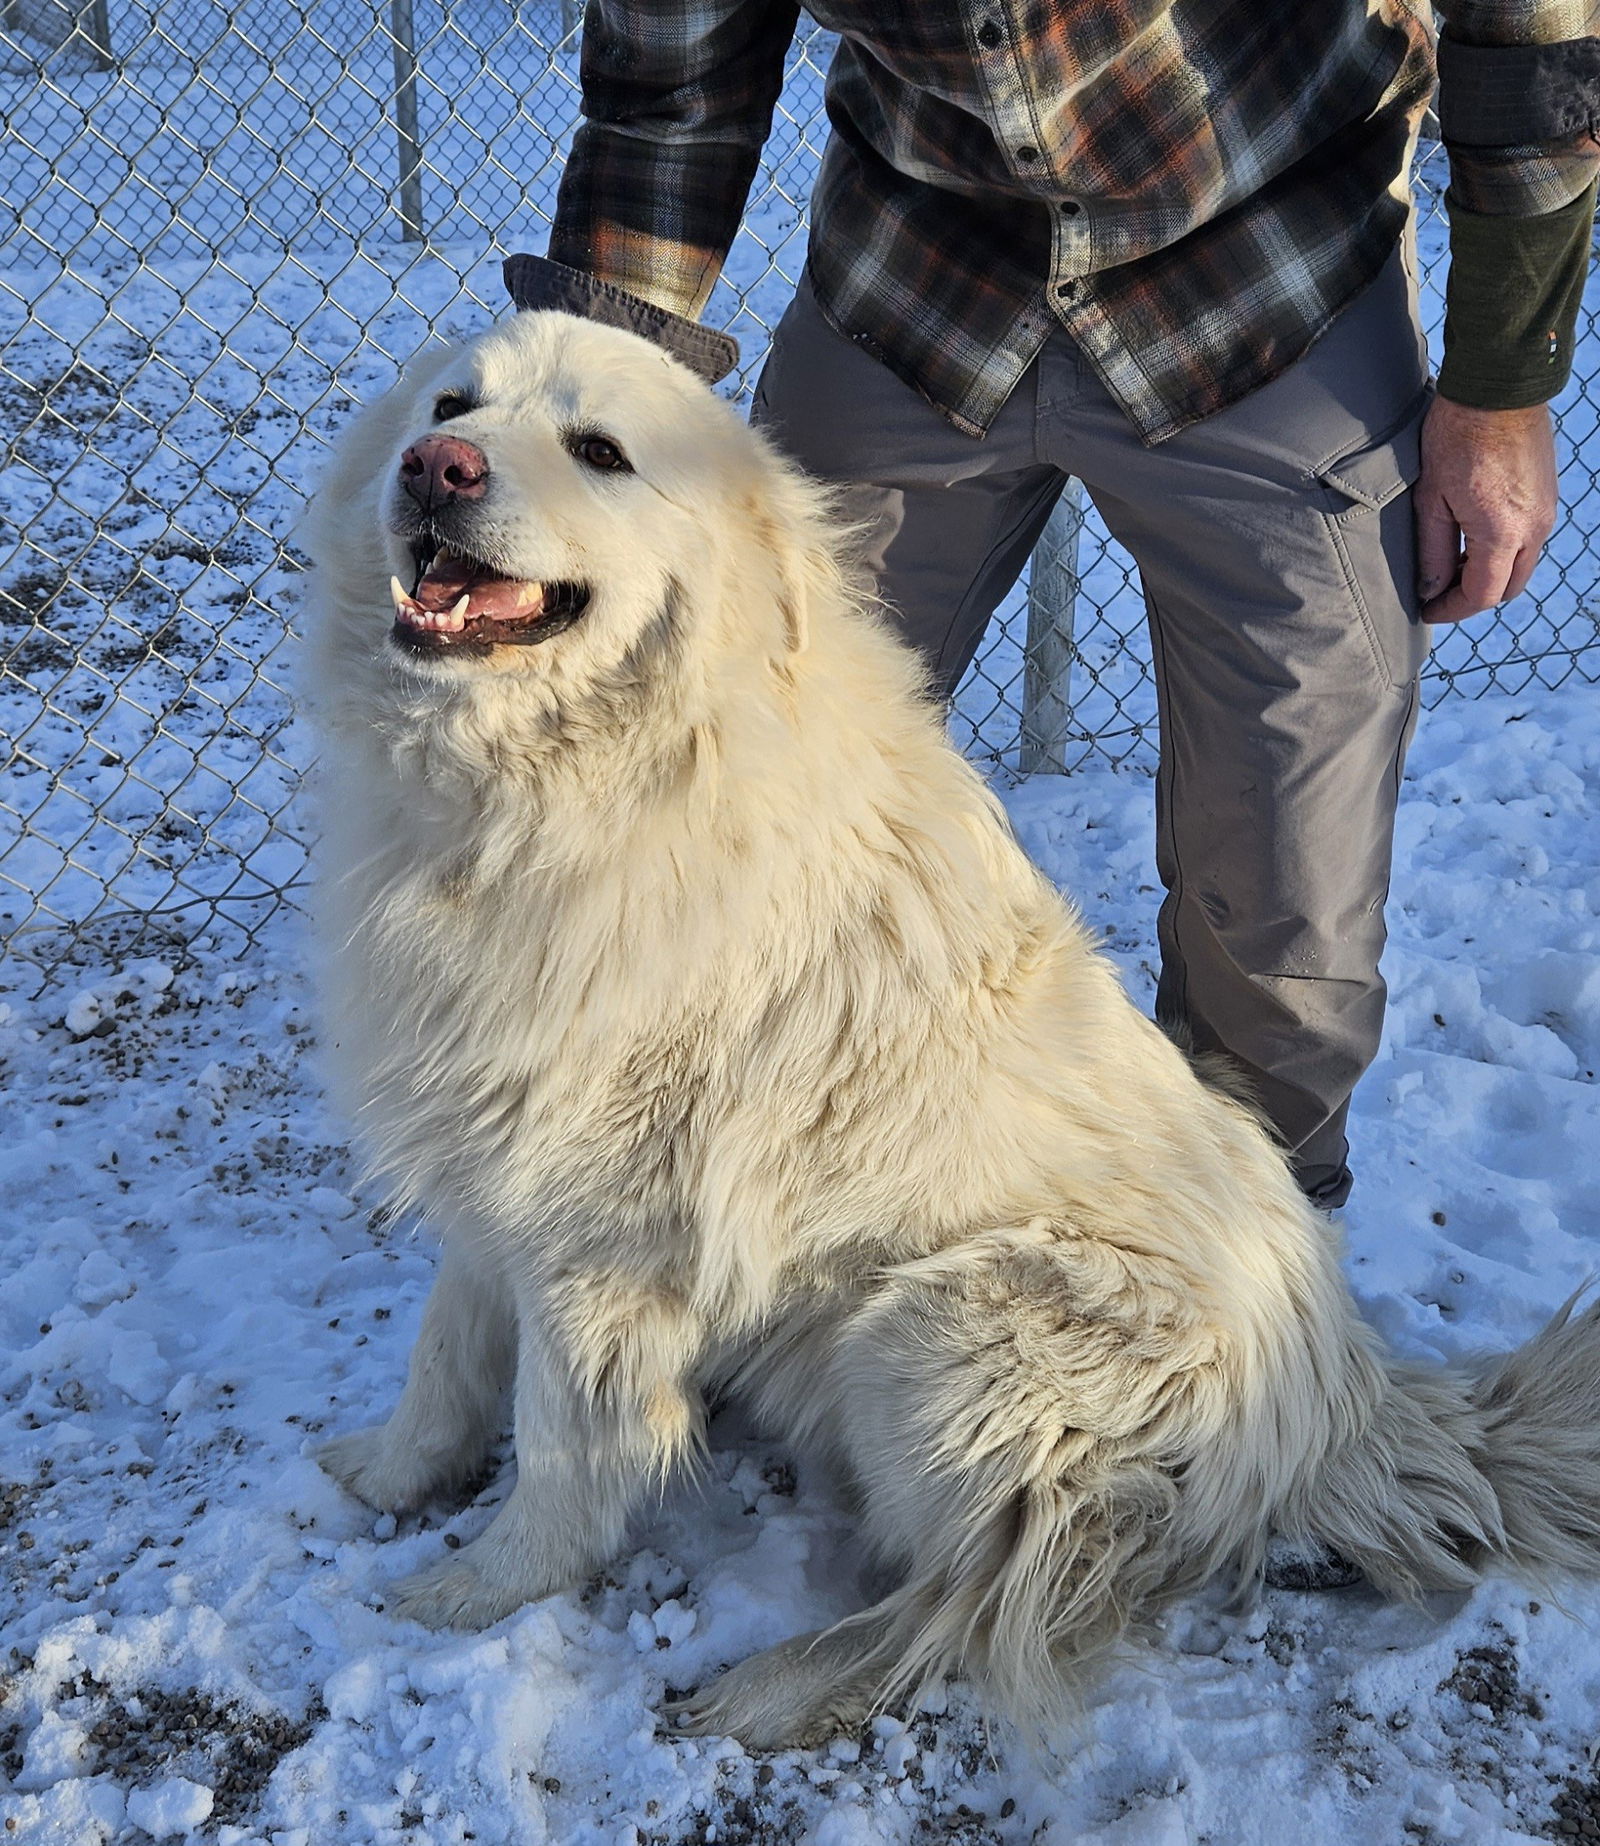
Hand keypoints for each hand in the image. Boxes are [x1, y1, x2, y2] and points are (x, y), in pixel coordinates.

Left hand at [1415, 396, 1556, 624]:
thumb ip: (1432, 551)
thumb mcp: (1430, 500)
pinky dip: (1503, 551)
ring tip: (1452, 565)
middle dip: (1473, 597)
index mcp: (1502, 533)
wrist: (1497, 389)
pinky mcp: (1548, 496)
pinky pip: (1528, 540)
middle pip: (1507, 588)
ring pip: (1520, 565)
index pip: (1482, 595)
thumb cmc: (1456, 438)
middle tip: (1439, 592)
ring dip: (1489, 574)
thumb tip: (1430, 589)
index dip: (1451, 609)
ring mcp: (1546, 511)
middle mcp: (1533, 528)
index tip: (1428, 610)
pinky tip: (1473, 539)